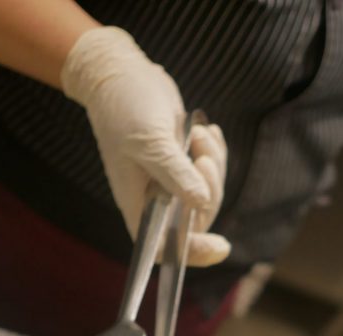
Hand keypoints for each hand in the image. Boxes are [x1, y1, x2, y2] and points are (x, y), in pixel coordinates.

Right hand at [61, 27, 229, 265]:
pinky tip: (206, 131)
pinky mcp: (183, 165)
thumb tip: (200, 204)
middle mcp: (155, 200)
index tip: (221, 245)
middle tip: (202, 153)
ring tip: (200, 134)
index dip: (192, 253)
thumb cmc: (125, 108)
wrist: (121, 75)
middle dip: (210, 188)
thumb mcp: (151, 142)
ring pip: (208, 195)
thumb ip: (175, 175)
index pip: (164, 249)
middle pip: (197, 220)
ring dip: (214, 165)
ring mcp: (170, 183)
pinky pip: (210, 173)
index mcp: (138, 204)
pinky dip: (215, 154)